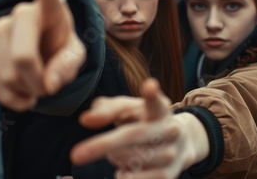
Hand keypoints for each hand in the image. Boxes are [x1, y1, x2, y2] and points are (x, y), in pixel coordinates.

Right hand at [0, 0, 85, 111]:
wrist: (42, 59)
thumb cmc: (62, 52)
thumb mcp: (75, 58)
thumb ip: (68, 68)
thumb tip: (48, 83)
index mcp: (53, 8)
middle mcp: (23, 10)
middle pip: (22, 56)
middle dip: (35, 83)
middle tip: (46, 92)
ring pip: (5, 70)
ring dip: (22, 91)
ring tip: (34, 91)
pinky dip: (2, 94)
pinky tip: (16, 97)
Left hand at [71, 79, 208, 178]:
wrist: (181, 142)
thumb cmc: (145, 120)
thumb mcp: (129, 109)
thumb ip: (107, 110)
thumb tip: (86, 119)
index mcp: (159, 108)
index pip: (155, 101)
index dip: (151, 94)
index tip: (149, 85)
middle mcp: (170, 129)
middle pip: (133, 135)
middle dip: (103, 145)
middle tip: (75, 155)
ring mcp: (172, 153)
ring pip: (132, 159)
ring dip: (115, 158)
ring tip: (116, 154)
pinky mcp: (170, 175)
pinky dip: (125, 176)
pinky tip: (123, 172)